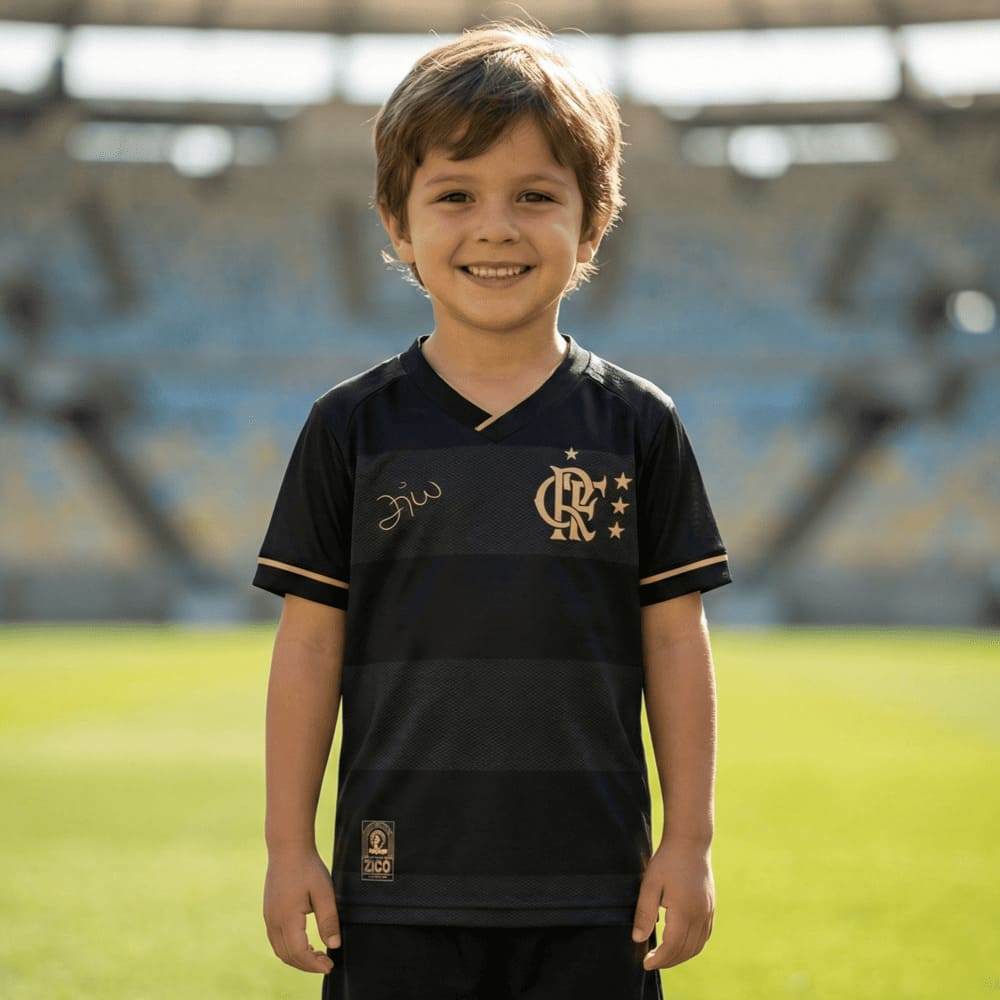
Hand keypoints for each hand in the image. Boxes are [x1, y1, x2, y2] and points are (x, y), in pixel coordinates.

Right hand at [263, 846, 341, 973]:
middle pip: (287, 955)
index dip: (314, 964)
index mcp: (286, 918)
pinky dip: (290, 949)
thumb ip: (329, 920)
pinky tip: (305, 944)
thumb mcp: (324, 892)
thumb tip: (334, 946)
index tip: (330, 966)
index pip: (299, 953)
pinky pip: (276, 940)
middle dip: (307, 965)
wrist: (287, 847)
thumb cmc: (308, 867)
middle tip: (326, 963)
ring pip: (279, 950)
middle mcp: (273, 921)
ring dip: (297, 958)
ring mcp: (268, 917)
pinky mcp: (268, 912)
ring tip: (318, 956)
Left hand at [631, 836, 714, 971]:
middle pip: (686, 950)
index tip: (645, 963)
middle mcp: (700, 915)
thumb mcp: (650, 884)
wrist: (691, 842)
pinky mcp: (711, 907)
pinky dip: (693, 946)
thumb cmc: (668, 860)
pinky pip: (704, 936)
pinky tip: (681, 944)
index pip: (672, 947)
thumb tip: (638, 939)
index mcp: (684, 912)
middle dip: (668, 961)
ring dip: (681, 956)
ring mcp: (708, 912)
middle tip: (651, 962)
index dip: (659, 959)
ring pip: (697, 946)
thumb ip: (644, 912)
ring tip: (664, 956)